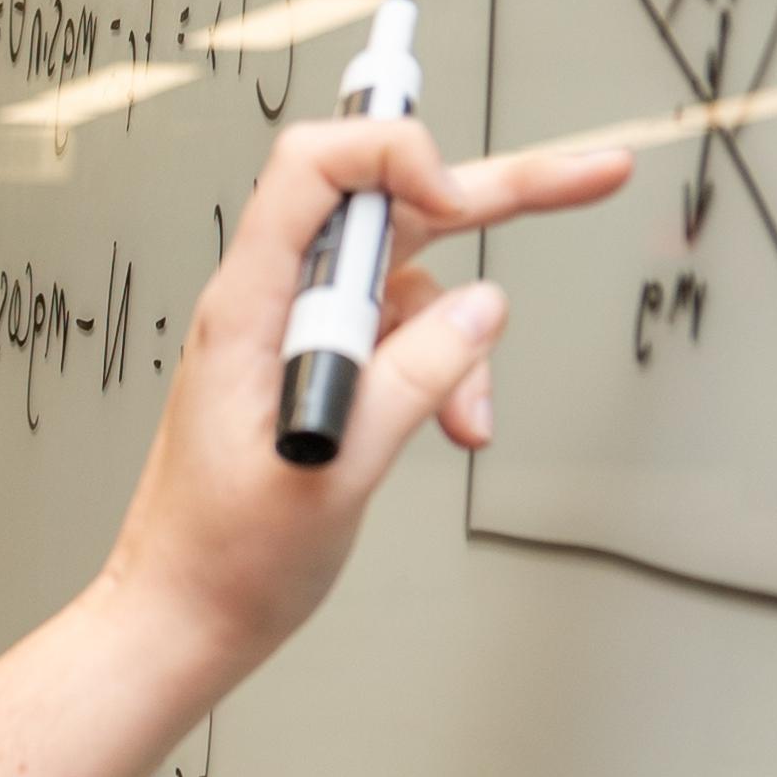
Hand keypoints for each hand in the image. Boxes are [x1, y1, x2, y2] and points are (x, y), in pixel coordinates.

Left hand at [106, 111, 634, 675]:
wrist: (183, 619)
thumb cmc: (222, 559)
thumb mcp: (334, 472)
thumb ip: (413, 380)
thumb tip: (484, 308)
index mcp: (247, 307)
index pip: (315, 169)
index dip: (395, 157)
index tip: (459, 199)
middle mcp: (270, 305)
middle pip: (384, 205)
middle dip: (490, 191)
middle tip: (593, 173)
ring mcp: (295, 335)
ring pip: (408, 283)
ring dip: (462, 340)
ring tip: (472, 421)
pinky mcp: (317, 369)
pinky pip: (401, 338)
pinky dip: (444, 373)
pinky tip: (458, 425)